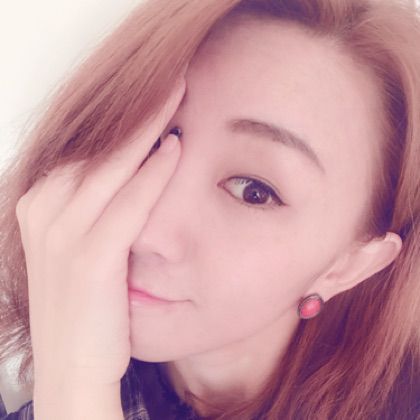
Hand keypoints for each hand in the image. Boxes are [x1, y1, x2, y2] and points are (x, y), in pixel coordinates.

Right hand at [15, 76, 185, 390]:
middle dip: (139, 112)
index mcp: (42, 205)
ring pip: (111, 167)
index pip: (89, 149)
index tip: (157, 95)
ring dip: (148, 129)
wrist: (74, 365)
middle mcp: (45, 210)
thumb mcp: (81, 247)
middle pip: (99, 147)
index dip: (127, 121)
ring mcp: (62, 233)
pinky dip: (152, 175)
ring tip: (178, 96)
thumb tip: (134, 172)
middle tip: (172, 80)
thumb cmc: (86, 304)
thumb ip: (97, 208)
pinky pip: (127, 205)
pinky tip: (175, 149)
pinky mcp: (89, 258)